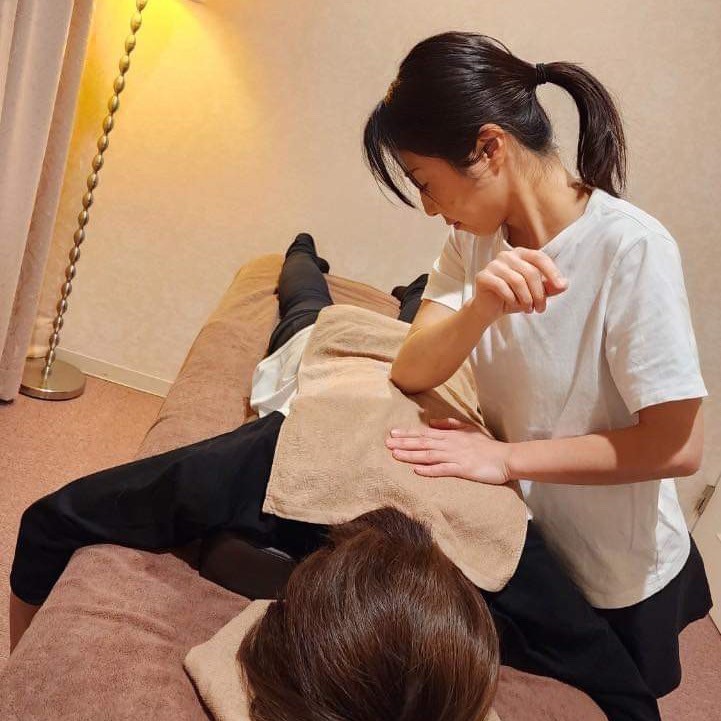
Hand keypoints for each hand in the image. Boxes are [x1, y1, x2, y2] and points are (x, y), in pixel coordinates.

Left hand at [385, 417, 512, 484]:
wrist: (505, 458)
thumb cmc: (487, 445)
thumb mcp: (468, 428)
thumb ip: (449, 424)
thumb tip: (431, 422)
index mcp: (450, 435)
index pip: (425, 433)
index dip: (407, 433)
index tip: (392, 433)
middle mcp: (450, 444)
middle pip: (422, 443)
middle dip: (403, 443)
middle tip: (386, 443)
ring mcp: (455, 457)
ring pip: (428, 455)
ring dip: (411, 455)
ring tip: (395, 455)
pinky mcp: (462, 469)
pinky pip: (443, 469)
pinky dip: (429, 470)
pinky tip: (417, 470)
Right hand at [471, 247, 567, 318]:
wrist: (489, 309)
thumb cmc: (514, 297)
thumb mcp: (535, 293)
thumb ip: (549, 287)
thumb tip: (564, 284)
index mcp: (520, 254)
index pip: (539, 258)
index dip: (552, 272)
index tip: (560, 287)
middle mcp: (506, 255)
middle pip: (530, 272)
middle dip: (539, 293)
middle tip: (540, 309)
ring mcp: (493, 264)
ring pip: (517, 280)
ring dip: (526, 298)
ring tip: (529, 309)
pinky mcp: (482, 276)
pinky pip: (502, 286)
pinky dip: (511, 298)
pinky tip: (514, 305)